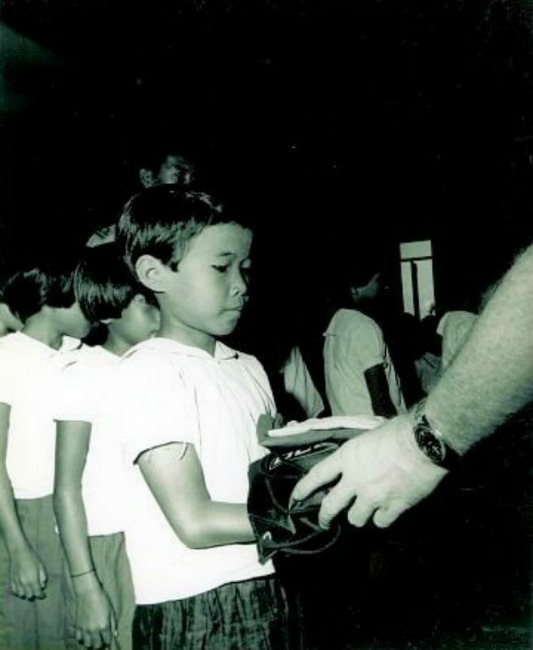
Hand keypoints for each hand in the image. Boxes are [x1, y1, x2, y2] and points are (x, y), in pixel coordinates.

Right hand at [9, 545, 46, 599]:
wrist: (19, 553)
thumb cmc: (32, 558)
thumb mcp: (41, 566)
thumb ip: (43, 577)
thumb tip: (43, 586)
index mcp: (33, 580)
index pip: (37, 592)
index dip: (41, 595)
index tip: (43, 595)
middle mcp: (24, 583)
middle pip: (30, 595)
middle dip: (34, 594)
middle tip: (37, 590)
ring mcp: (17, 583)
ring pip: (22, 595)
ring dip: (26, 593)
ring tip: (30, 589)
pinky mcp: (12, 581)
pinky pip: (15, 591)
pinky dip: (19, 592)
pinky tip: (22, 588)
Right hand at [73, 575, 116, 648]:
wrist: (87, 592)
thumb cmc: (102, 599)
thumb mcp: (111, 610)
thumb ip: (113, 623)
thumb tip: (115, 634)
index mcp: (104, 626)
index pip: (107, 641)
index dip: (108, 640)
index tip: (108, 638)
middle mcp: (94, 631)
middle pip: (96, 646)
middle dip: (99, 643)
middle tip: (100, 639)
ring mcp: (84, 630)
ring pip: (87, 644)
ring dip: (90, 642)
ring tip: (92, 637)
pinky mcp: (77, 627)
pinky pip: (78, 638)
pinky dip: (81, 637)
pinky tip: (85, 633)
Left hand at [291, 414, 447, 527]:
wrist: (425, 442)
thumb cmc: (399, 430)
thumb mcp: (370, 433)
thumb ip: (360, 450)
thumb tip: (360, 453)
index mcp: (346, 457)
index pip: (317, 476)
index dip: (303, 489)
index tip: (295, 498)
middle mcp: (355, 480)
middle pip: (331, 506)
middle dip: (324, 517)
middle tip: (324, 521)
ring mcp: (374, 496)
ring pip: (356, 519)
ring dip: (359, 516)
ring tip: (363, 512)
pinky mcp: (394, 507)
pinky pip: (381, 522)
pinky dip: (382, 518)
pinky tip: (386, 512)